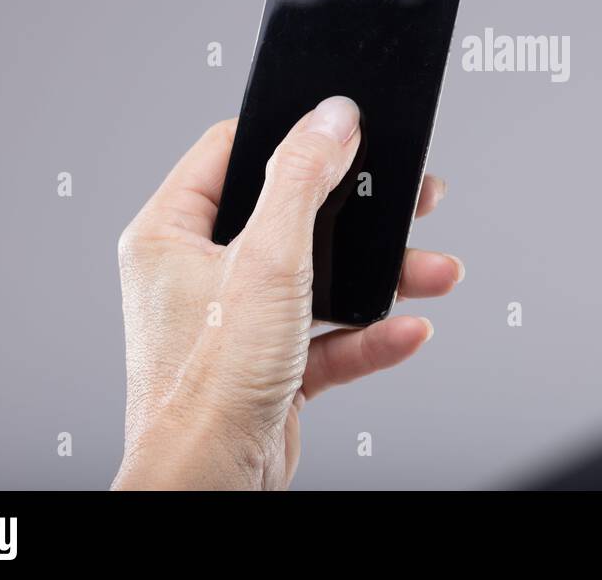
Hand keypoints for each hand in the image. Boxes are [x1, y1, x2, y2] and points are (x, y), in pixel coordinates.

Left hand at [111, 96, 462, 489]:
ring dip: (378, 276)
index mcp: (170, 234)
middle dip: (358, 213)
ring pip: (318, 277)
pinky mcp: (267, 363)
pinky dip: (370, 332)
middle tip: (406, 196)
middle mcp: (197, 273)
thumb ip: (302, 179)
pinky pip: (328, 334)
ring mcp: (234, 321)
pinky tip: (408, 328)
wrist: (213, 485)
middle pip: (290, 214)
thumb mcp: (268, 261)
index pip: (231, 152)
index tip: (340, 126)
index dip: (290, 135)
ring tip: (430, 268)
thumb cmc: (208, 384)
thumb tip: (331, 117)